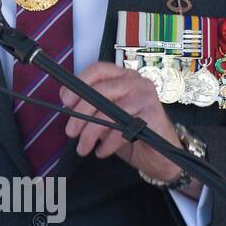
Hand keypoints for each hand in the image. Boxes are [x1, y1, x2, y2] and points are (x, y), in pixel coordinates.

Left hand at [59, 63, 198, 194]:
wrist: (160, 156)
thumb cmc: (131, 134)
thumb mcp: (106, 118)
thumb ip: (90, 106)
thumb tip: (67, 99)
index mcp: (123, 77)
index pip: (98, 69)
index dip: (79, 83)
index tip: (65, 101)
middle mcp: (136, 81)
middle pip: (100, 91)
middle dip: (80, 114)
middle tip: (70, 132)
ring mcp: (146, 96)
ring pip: (108, 111)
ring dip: (90, 133)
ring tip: (83, 148)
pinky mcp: (153, 114)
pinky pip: (121, 128)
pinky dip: (107, 144)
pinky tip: (102, 152)